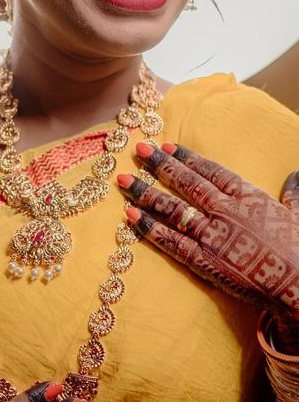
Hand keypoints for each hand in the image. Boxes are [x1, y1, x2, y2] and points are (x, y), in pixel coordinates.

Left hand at [117, 142, 298, 320]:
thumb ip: (293, 192)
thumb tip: (296, 175)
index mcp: (246, 195)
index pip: (210, 170)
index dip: (186, 157)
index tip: (166, 146)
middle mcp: (224, 209)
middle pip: (185, 182)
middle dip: (159, 165)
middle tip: (138, 150)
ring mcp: (211, 234)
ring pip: (172, 208)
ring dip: (145, 192)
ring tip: (124, 179)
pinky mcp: (204, 260)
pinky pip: (170, 241)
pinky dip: (149, 228)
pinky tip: (130, 216)